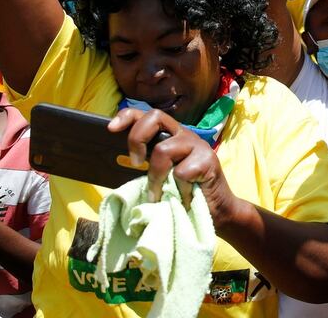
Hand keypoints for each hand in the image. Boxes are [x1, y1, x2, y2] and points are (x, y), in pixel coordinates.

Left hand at [108, 108, 238, 220]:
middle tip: (135, 163)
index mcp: (171, 136)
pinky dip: (178, 189)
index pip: (148, 115)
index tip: (111, 129)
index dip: (128, 116)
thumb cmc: (185, 194)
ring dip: (156, 177)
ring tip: (160, 194)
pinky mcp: (208, 160)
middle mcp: (184, 135)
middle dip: (137, 138)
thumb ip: (149, 164)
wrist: (217, 212)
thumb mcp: (161, 175)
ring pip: (163, 149)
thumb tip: (121, 162)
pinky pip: (181, 172)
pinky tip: (185, 196)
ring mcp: (197, 145)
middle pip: (155, 117)